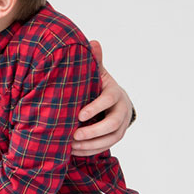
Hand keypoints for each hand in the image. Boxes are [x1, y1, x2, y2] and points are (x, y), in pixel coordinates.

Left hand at [72, 40, 132, 155]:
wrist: (113, 98)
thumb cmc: (99, 84)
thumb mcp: (97, 72)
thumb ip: (95, 61)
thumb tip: (94, 42)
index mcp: (115, 92)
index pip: (109, 100)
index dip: (95, 108)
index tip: (79, 115)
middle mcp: (122, 109)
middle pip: (113, 124)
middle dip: (93, 131)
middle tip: (74, 135)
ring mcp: (122, 124)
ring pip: (111, 138)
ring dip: (91, 144)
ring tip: (72, 145)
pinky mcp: (117, 135)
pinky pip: (107, 146)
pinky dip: (91, 150)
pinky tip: (75, 151)